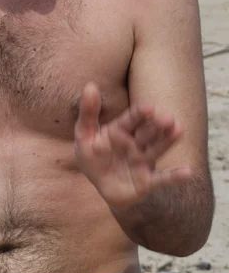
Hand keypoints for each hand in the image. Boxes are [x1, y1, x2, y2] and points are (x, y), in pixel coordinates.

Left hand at [74, 82, 191, 211]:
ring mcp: (142, 162)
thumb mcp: (84, 137)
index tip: (148, 108)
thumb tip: (90, 86)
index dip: (140, 114)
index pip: (132, 120)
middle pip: (147, 133)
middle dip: (157, 126)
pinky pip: (162, 179)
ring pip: (156, 150)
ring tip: (179, 130)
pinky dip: (174, 176)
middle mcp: (135, 144)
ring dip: (168, 141)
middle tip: (168, 118)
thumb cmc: (93, 159)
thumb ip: (87, 113)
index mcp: (121, 131)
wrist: (101, 187)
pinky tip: (188, 172)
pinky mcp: (147, 181)